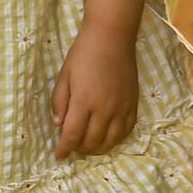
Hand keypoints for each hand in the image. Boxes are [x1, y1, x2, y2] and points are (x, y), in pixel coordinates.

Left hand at [53, 20, 139, 158]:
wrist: (111, 36)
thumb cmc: (83, 53)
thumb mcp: (64, 76)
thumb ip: (59, 101)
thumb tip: (59, 124)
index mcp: (83, 101)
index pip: (72, 135)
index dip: (64, 149)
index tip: (59, 155)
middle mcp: (104, 109)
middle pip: (92, 142)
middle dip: (79, 149)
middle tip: (73, 147)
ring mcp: (121, 107)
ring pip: (111, 141)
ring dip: (98, 148)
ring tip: (89, 145)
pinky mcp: (133, 104)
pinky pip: (126, 131)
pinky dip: (116, 139)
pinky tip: (108, 137)